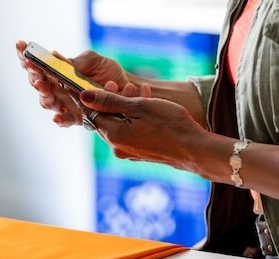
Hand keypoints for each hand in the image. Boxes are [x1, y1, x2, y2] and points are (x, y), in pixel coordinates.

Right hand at [16, 40, 135, 126]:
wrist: (128, 88)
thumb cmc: (108, 72)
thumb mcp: (92, 60)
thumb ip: (76, 62)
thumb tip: (58, 59)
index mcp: (58, 73)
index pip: (37, 65)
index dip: (25, 56)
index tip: (21, 46)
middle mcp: (58, 89)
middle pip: (39, 86)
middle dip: (35, 79)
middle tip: (37, 75)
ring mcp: (67, 104)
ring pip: (49, 103)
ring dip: (45, 96)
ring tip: (44, 87)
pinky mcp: (78, 117)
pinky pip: (66, 120)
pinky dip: (61, 119)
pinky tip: (57, 117)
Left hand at [79, 89, 208, 172]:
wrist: (194, 149)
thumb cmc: (168, 125)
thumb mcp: (138, 106)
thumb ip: (109, 101)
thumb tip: (84, 96)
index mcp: (113, 135)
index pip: (93, 114)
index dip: (99, 97)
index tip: (109, 84)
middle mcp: (117, 147)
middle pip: (107, 119)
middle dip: (115, 100)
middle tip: (125, 85)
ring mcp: (129, 153)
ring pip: (121, 124)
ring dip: (128, 107)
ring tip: (141, 91)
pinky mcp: (141, 154)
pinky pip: (132, 132)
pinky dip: (136, 118)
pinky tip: (149, 105)